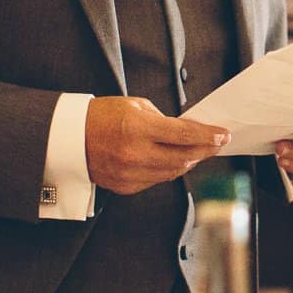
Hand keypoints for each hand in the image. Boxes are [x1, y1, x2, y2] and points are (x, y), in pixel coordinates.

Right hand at [86, 96, 229, 194]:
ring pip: (173, 172)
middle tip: (217, 144)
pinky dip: (169, 170)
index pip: (185, 135)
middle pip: (185, 157)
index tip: (224, 135)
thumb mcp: (134, 106)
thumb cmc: (101, 117)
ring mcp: (130, 173)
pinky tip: (174, 161)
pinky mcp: (126, 186)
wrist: (69, 139)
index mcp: (138, 128)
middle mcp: (136, 154)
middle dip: (206, 150)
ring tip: (198, 152)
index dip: (209, 136)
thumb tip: (186, 131)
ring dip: (190, 161)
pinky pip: (157, 180)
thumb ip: (162, 119)